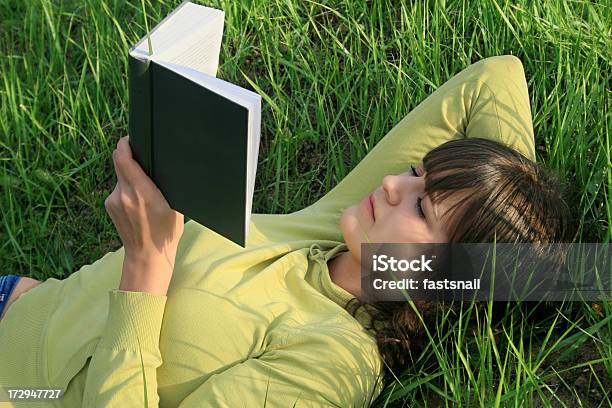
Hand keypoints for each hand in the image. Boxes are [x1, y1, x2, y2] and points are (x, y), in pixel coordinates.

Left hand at [104, 135, 184, 294]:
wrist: (147, 255)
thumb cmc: (166, 232)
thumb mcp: (174, 205)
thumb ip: (161, 184)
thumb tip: (157, 167)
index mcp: (142, 192)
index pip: (123, 158)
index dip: (126, 144)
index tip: (131, 139)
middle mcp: (124, 194)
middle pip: (119, 162)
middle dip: (129, 157)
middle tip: (141, 159)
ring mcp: (113, 200)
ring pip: (119, 176)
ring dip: (129, 176)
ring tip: (144, 190)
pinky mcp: (109, 205)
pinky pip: (118, 188)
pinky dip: (126, 189)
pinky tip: (137, 202)